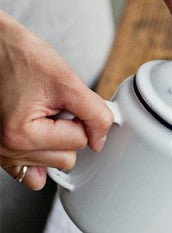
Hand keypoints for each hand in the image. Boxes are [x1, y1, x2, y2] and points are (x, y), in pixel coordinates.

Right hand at [0, 12, 113, 190]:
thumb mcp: (65, 79)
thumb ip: (94, 112)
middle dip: (66, 131)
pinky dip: (40, 159)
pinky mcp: (1, 154)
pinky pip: (32, 176)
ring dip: (53, 141)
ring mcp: (2, 154)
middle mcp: (7, 149)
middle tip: (49, 106)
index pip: (79, 141)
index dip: (78, 117)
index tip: (61, 100)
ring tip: (37, 113)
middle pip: (66, 158)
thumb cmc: (19, 56)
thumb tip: (101, 140)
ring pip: (54, 164)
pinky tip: (36, 137)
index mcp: (21, 134)